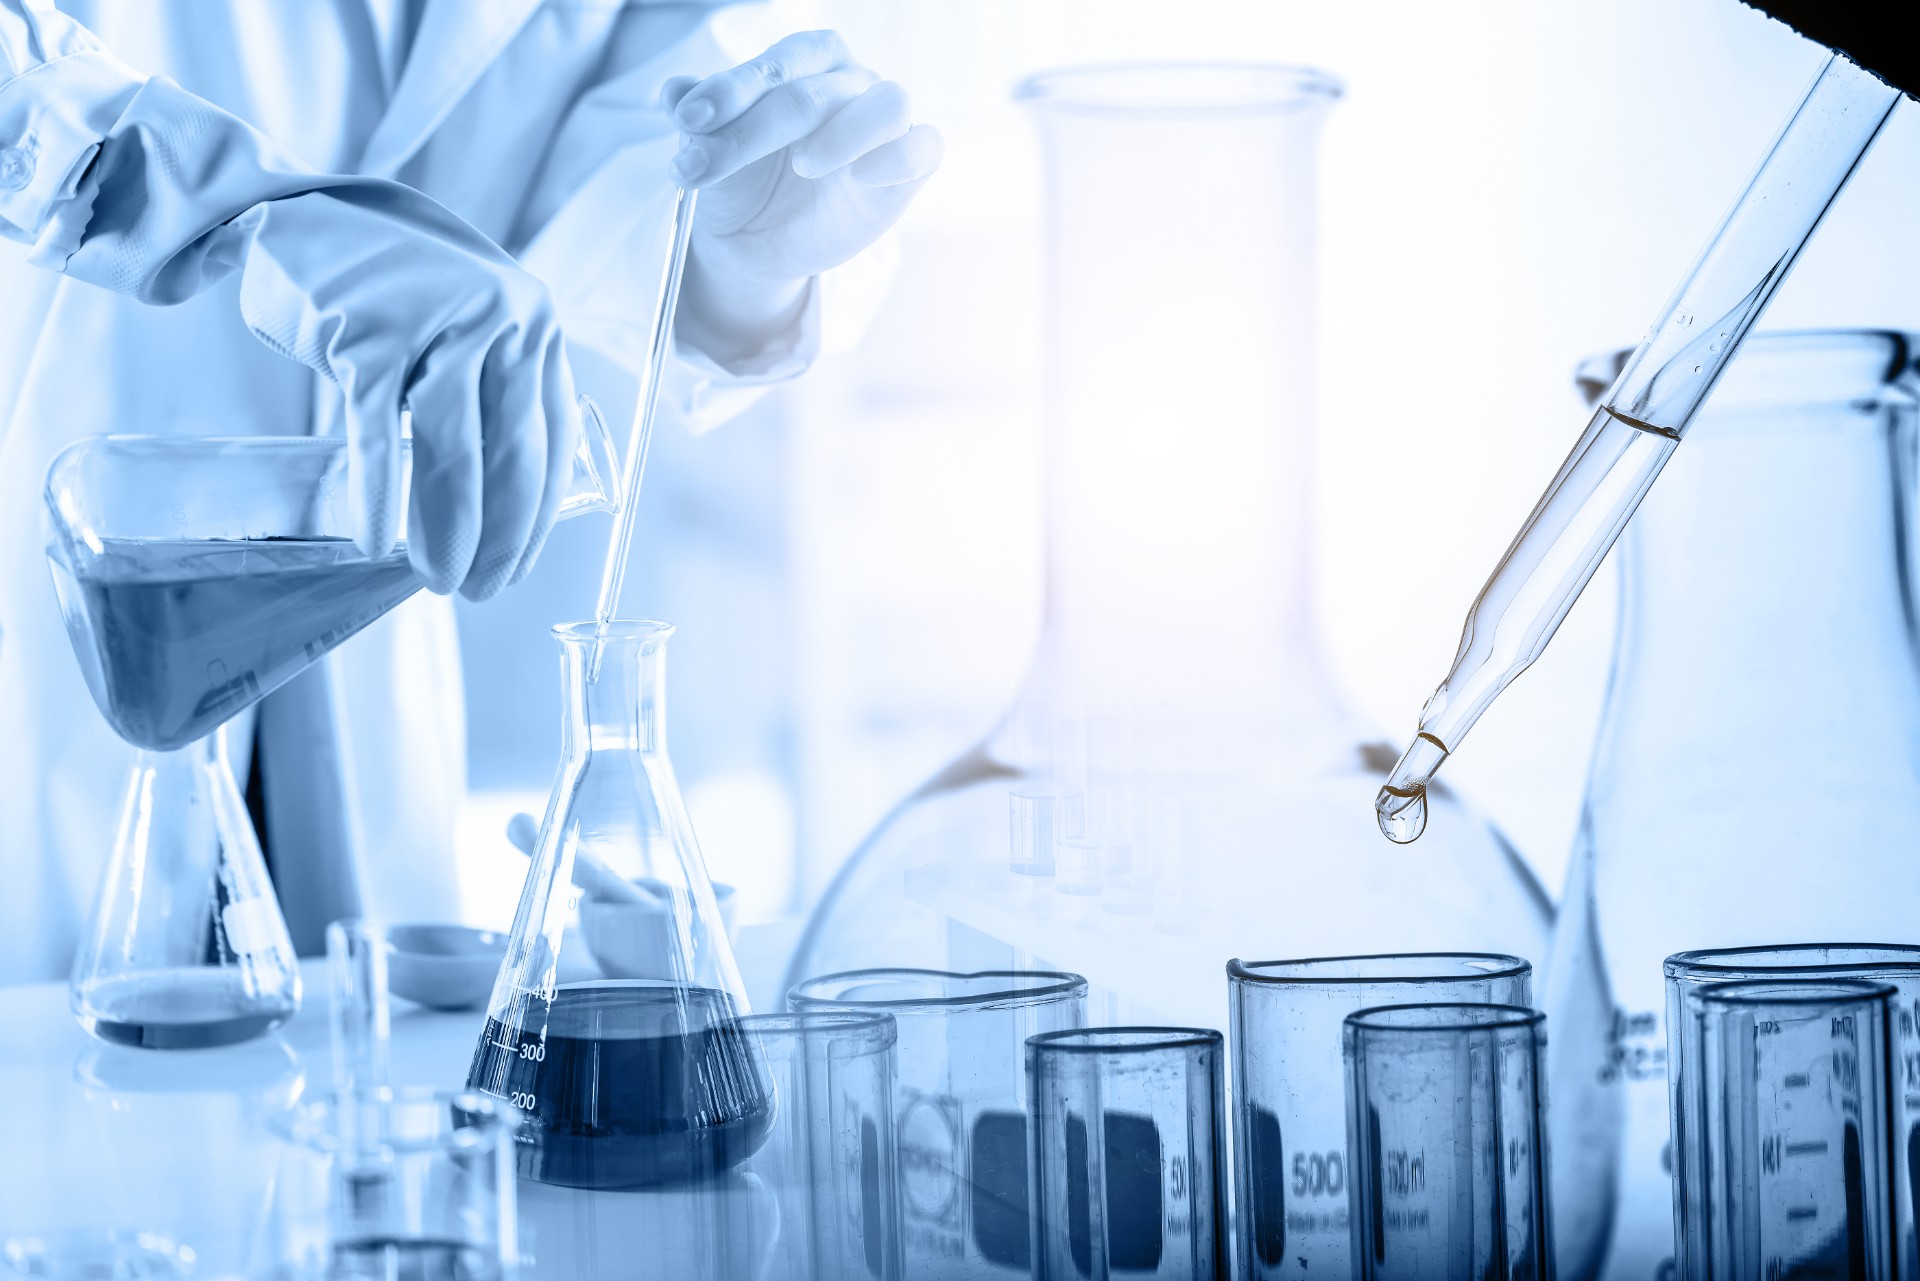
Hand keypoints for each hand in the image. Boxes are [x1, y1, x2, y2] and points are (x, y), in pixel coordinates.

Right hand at [237, 192, 579, 600]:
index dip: (539, 512)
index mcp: (534, 325)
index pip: (553, 437)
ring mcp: (436, 324)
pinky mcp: (367, 335)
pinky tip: (377, 541)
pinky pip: (377, 435)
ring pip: (454, 451)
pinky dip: (380, 496)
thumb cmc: (392, 282)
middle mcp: (501, 321)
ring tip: (439, 579)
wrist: (299, 209)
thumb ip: (496, 390)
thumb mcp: (469, 326)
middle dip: (502, 535)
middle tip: (482, 590)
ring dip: (450, 529)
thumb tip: (505, 498)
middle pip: (513, 453)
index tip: (520, 564)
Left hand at [662, 31, 941, 341]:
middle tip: (702, 167)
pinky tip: (859, 178)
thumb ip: (695, 121)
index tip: (686, 120)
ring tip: (802, 165)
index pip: (776, 65)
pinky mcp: (909, 168)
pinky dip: (898, 157)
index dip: (730, 90)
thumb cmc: (740, 178)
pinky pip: (923, 148)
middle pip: (811, 93)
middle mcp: (850, 82)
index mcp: (805, 62)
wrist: (758, 240)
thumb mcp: (707, 151)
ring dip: (841, 134)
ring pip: (886, 103)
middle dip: (750, 132)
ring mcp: (884, 123)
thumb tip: (673, 92)